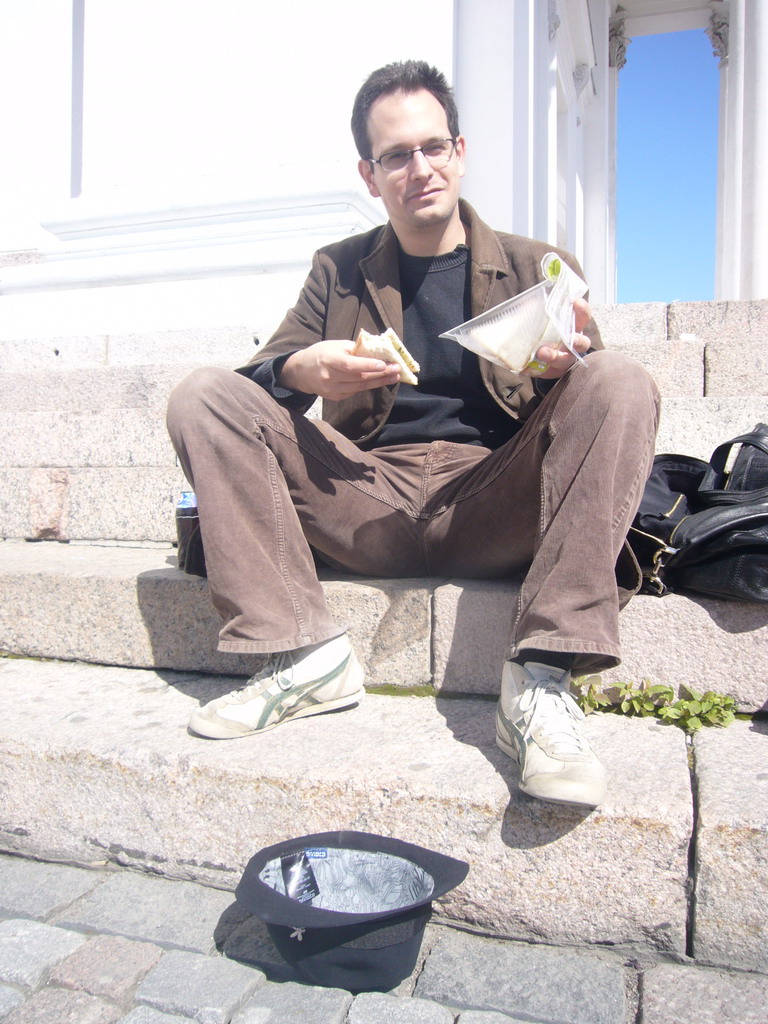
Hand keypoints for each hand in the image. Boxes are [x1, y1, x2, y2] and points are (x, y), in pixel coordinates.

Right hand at [278, 340, 400, 400]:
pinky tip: (378, 380)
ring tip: (394, 377)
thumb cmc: (321, 354)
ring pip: (360, 387)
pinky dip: (367, 385)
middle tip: (397, 370)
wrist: (302, 372)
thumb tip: (377, 349)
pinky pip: (355, 391)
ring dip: (379, 382)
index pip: (350, 365)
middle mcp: (330, 377)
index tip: (384, 365)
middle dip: (380, 374)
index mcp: (328, 360)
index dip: (368, 366)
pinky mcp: (335, 397)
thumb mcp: (335, 345)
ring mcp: (332, 390)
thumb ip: (354, 348)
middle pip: (359, 377)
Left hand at [530, 297, 591, 378]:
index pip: (583, 316)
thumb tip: (530, 303)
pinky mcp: (554, 371)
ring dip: (555, 356)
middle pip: (582, 343)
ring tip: (542, 352)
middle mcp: (573, 343)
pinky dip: (539, 369)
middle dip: (577, 341)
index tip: (576, 302)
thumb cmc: (546, 331)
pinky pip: (549, 372)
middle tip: (570, 338)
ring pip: (566, 360)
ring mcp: (566, 359)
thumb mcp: (543, 318)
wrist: (538, 353)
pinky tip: (526, 366)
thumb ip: (539, 311)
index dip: (582, 310)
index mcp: (573, 326)